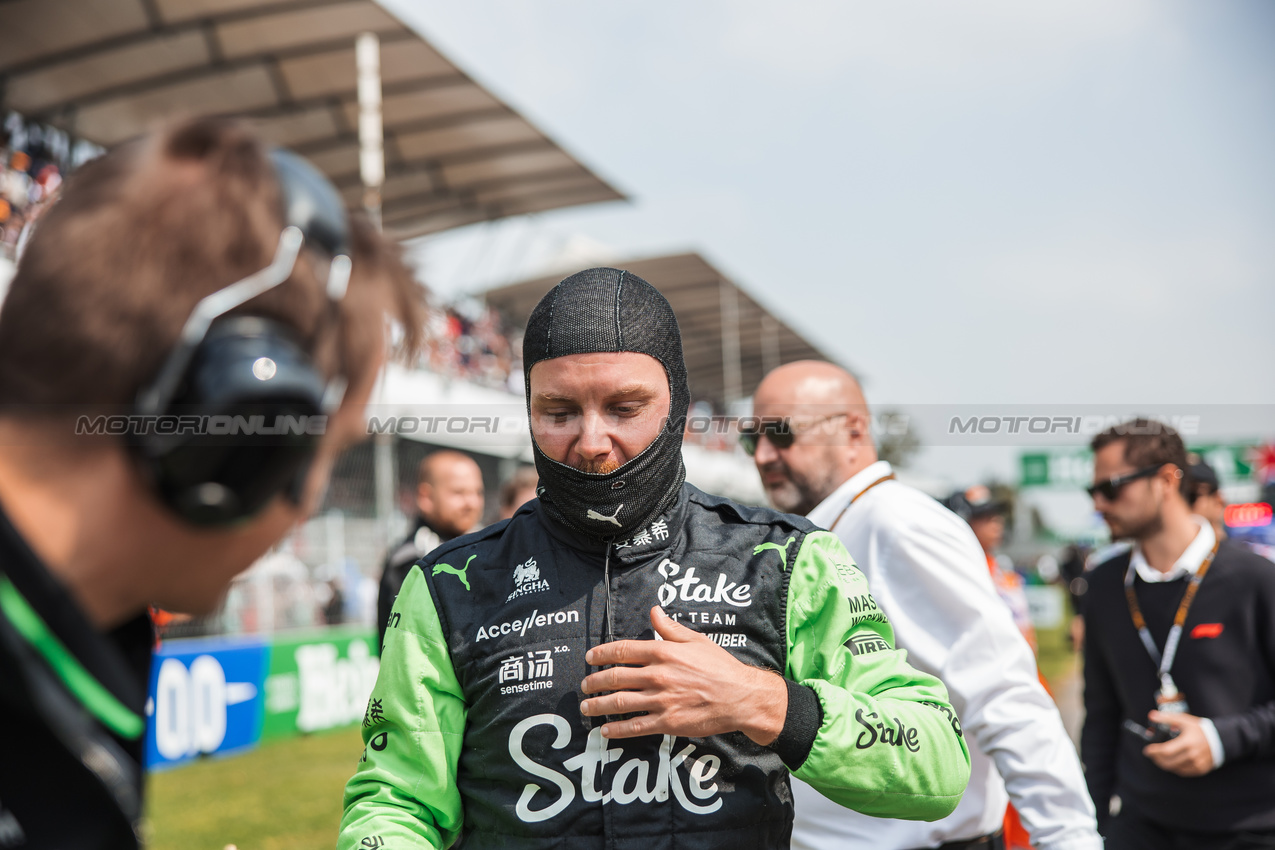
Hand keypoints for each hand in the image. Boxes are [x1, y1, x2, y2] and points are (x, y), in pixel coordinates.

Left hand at [579, 606, 786, 743]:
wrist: (741, 697)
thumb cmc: (720, 667)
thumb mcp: (696, 640)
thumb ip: (670, 628)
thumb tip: (654, 611)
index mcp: (663, 652)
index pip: (622, 650)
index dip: (601, 654)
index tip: (589, 657)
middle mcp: (658, 675)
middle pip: (615, 677)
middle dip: (594, 682)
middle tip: (584, 686)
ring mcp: (661, 700)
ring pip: (620, 702)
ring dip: (598, 705)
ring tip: (587, 707)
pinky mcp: (667, 722)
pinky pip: (635, 726)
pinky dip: (617, 729)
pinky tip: (605, 729)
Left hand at [1143, 710, 1215, 776]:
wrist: (1220, 739)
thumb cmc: (1199, 729)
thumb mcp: (1184, 720)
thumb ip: (1166, 718)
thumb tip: (1151, 715)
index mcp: (1187, 742)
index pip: (1166, 751)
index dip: (1154, 751)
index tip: (1147, 750)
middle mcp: (1193, 755)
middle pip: (1168, 762)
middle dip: (1156, 759)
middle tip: (1151, 755)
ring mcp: (1197, 764)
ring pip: (1175, 768)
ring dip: (1164, 764)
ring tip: (1159, 758)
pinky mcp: (1201, 769)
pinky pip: (1183, 772)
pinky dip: (1175, 768)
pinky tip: (1170, 762)